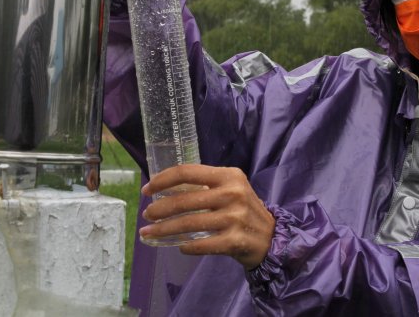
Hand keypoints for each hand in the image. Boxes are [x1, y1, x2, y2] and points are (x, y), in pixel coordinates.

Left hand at [140, 165, 275, 269]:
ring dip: (163, 229)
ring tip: (149, 232)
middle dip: (159, 209)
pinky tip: (178, 246)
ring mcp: (234, 218)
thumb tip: (165, 189)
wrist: (271, 237)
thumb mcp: (230, 188)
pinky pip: (201, 245)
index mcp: (228, 176)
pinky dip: (186, 246)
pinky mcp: (234, 241)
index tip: (148, 190)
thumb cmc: (243, 209)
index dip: (162, 180)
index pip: (187, 172)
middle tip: (146, 215)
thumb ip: (205, 186)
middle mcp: (232, 194)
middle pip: (183, 200)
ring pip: (188, 224)